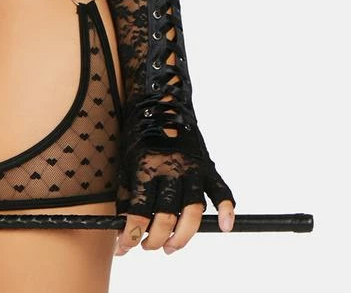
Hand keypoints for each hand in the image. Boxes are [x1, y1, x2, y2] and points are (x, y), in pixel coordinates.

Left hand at [113, 141, 235, 256]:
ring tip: (171, 247)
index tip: (124, 248)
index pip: (139, 211)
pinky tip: (224, 226)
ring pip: (192, 211)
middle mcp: (170, 169)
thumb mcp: (125, 162)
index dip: (130, 235)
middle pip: (167, 216)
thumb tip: (123, 229)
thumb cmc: (139, 134)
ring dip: (183, 236)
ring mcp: (191, 168)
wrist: (160, 101)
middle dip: (155, 239)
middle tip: (148, 247)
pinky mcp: (207, 166)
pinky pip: (221, 190)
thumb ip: (126, 196)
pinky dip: (227, 210)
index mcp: (146, 167)